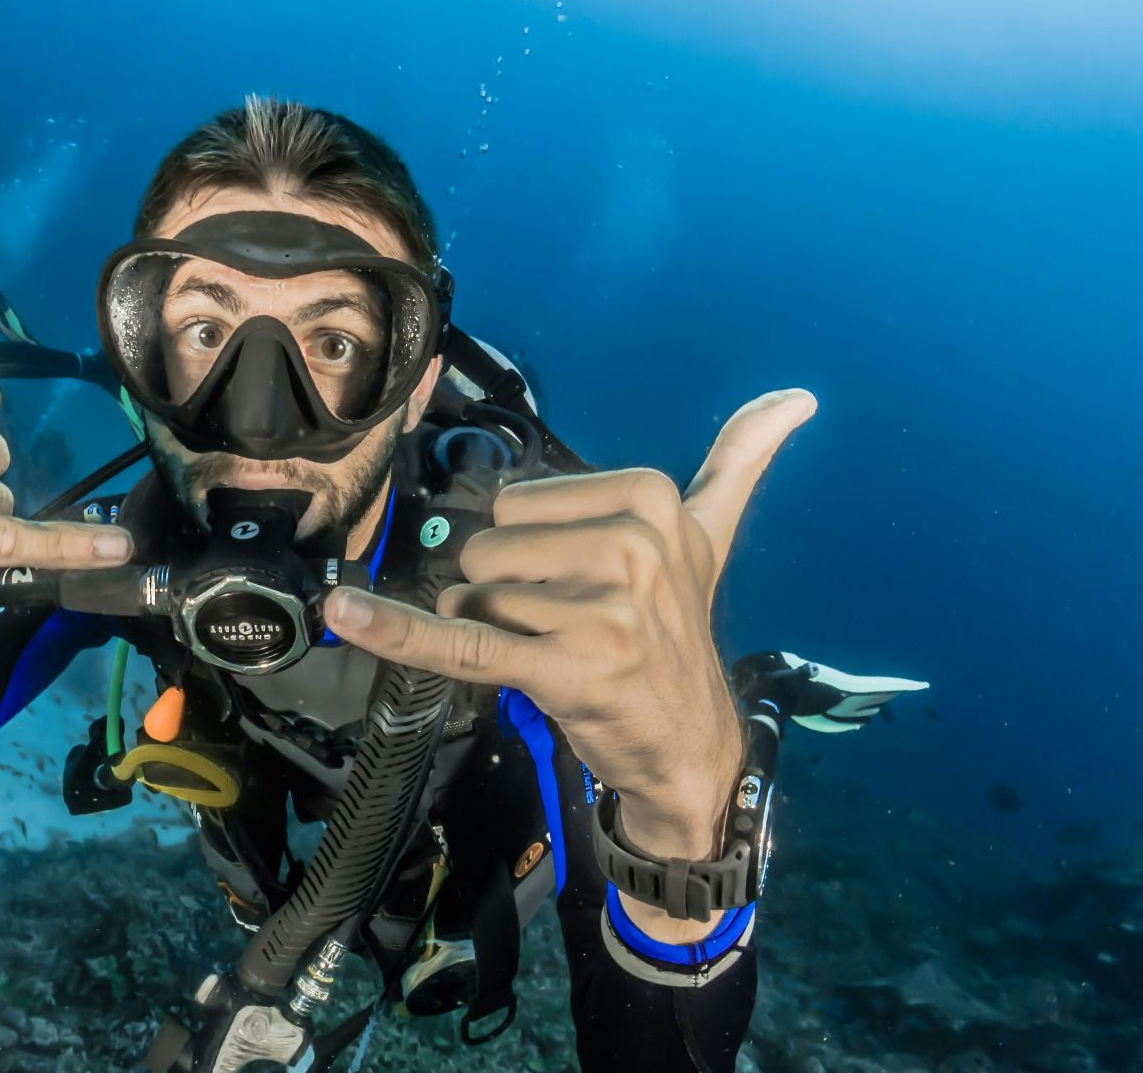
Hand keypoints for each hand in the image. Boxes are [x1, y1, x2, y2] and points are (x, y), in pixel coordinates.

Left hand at [328, 389, 816, 854]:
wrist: (691, 748)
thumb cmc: (676, 636)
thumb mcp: (711, 539)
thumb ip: (738, 462)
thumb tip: (796, 394)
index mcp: (652, 498)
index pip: (516, 502)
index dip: (529, 552)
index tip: (587, 586)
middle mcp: (632, 545)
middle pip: (487, 546)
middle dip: (506, 592)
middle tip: (567, 629)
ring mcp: (602, 609)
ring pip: (475, 596)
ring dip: (494, 632)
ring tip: (556, 656)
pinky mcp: (565, 667)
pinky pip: (460, 641)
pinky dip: (398, 632)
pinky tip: (346, 614)